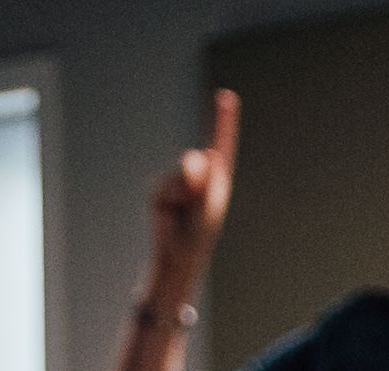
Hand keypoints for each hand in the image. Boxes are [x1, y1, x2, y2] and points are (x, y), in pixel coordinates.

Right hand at [148, 87, 238, 292]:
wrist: (175, 255)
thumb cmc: (198, 234)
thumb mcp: (207, 208)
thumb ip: (204, 182)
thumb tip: (200, 158)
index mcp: (218, 178)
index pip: (222, 144)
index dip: (224, 121)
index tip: (226, 97)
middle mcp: (200, 175)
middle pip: (197, 160)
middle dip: (195, 178)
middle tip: (193, 200)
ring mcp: (180, 181)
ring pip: (180, 173)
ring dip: (182, 194)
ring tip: (182, 211)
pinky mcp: (162, 189)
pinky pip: (163, 185)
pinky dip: (166, 199)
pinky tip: (168, 212)